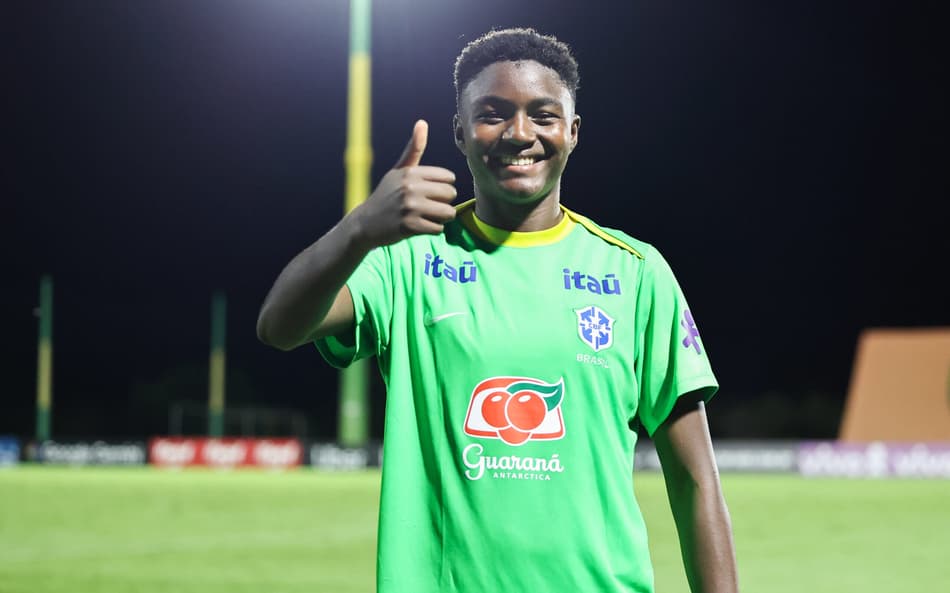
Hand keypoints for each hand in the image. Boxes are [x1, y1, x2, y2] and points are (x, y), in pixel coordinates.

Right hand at [350, 120, 456, 247]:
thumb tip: (422, 122)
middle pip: (450, 194)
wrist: (366, 223)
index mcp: (410, 173)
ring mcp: (410, 208)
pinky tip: (420, 226)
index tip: (430, 191)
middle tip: (428, 205)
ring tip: (427, 215)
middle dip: (444, 202)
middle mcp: (410, 188)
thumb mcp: (398, 170)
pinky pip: (438, 228)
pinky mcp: (410, 227)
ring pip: (447, 212)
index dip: (443, 186)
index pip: (448, 177)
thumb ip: (414, 149)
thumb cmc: (387, 194)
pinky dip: (433, 229)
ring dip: (441, 217)